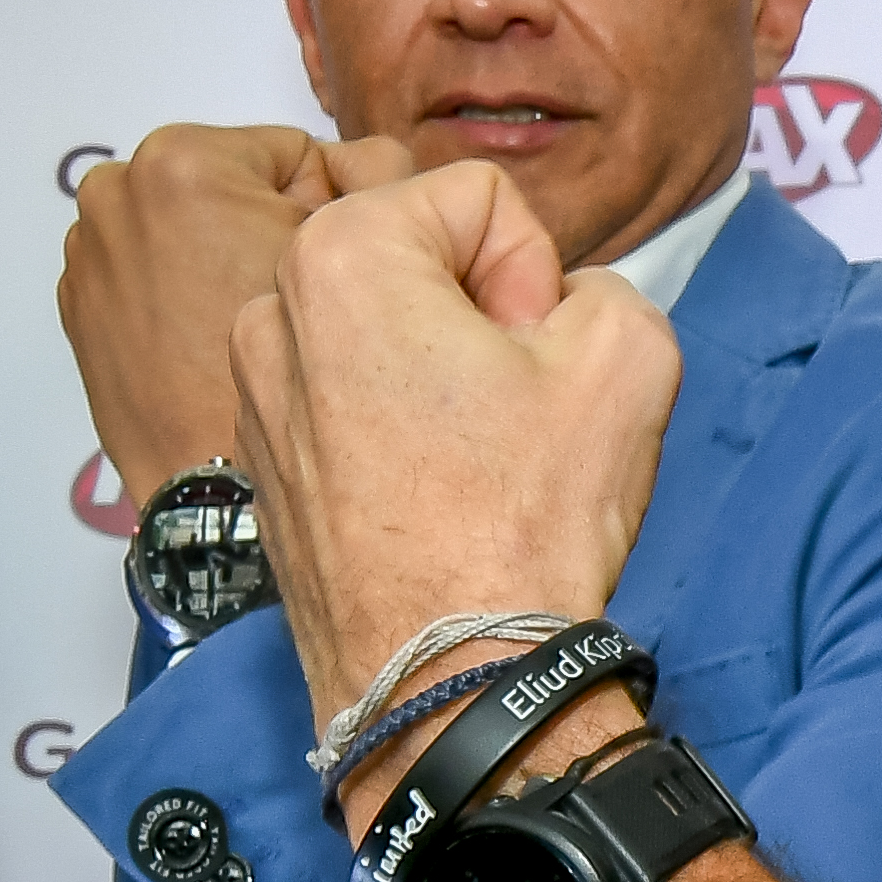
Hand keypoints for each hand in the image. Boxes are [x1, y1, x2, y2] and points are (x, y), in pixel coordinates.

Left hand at [58, 122, 411, 499]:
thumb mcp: (356, 249)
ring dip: (218, 259)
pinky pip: (151, 275)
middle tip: (290, 303)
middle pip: (231, 187)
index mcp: (180, 160)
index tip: (323, 270)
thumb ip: (377, 175)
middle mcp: (114, 195)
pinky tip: (210, 343)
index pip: (290, 153)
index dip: (325, 209)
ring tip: (249, 326)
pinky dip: (177, 295)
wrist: (222, 489)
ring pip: (190, 230)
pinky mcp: (79, 308)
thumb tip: (363, 162)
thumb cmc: (289, 377)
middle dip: (263, 229)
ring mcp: (88, 254)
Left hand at [232, 162, 682, 718]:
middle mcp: (268, 309)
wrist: (450, 683)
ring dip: (439, 367)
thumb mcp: (629, 354)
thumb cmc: (520, 522)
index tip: (532, 359)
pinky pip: (349, 394)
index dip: (534, 272)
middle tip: (508, 405)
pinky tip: (432, 492)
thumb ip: (601, 283)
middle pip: (422, 256)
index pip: (481, 197)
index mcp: (341, 253)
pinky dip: (395, 422)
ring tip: (470, 454)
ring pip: (387, 328)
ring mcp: (252, 391)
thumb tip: (554, 311)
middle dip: (480, 312)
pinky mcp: (262, 459)